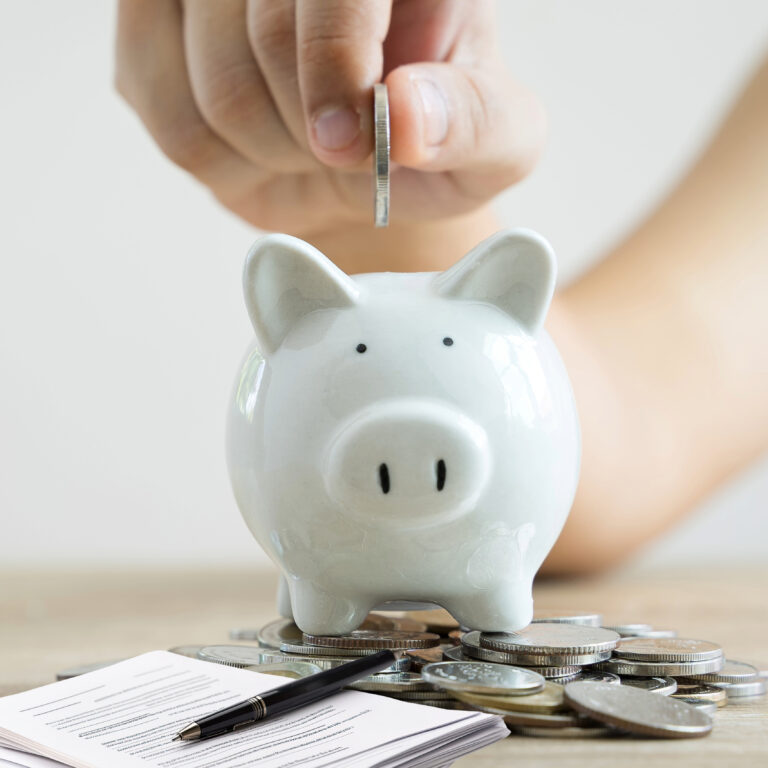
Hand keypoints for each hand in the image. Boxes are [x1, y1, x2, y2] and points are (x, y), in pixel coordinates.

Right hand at [115, 0, 545, 236]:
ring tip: (304, 145)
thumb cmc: (429, 148)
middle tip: (341, 146)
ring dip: (270, 150)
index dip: (337, 65)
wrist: (359, 172)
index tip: (351, 142)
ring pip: (214, 85)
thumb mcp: (493, 147)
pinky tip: (257, 146)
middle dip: (311, 129)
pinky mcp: (157, 28)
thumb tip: (409, 112)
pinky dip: (222, 162)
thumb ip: (476, 122)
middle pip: (265, 35)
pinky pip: (168, 117)